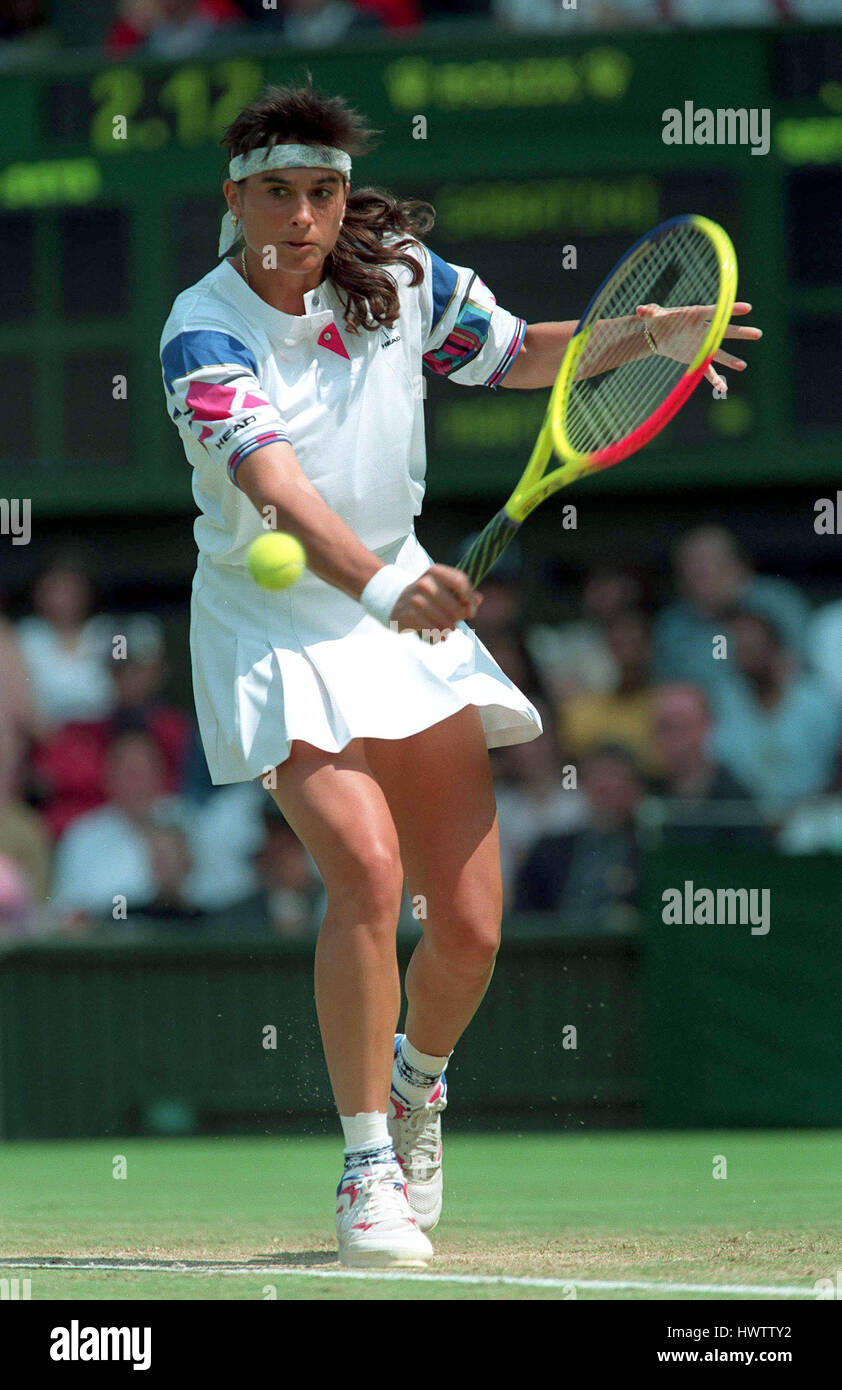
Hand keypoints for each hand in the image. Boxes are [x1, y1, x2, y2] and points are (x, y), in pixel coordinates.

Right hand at [390, 564, 480, 636]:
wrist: (395, 602)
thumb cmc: (427, 597)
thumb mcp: (444, 589)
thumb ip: (464, 594)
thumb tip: (479, 599)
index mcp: (436, 572)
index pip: (460, 581)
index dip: (469, 599)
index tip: (471, 612)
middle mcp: (424, 582)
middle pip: (456, 607)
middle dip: (459, 619)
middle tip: (455, 622)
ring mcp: (414, 598)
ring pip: (445, 621)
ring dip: (449, 629)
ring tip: (446, 629)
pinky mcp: (408, 614)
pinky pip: (432, 630)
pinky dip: (437, 635)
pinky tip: (437, 635)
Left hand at [636, 301, 761, 393]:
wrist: (657, 334)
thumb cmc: (658, 320)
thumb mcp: (653, 316)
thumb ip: (649, 312)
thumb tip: (640, 310)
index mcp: (695, 316)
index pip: (715, 311)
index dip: (731, 310)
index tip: (747, 308)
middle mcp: (703, 330)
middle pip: (724, 331)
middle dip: (741, 333)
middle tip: (758, 334)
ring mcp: (701, 345)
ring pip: (719, 352)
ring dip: (731, 360)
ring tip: (742, 366)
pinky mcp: (697, 358)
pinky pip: (707, 370)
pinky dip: (713, 379)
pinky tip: (722, 388)